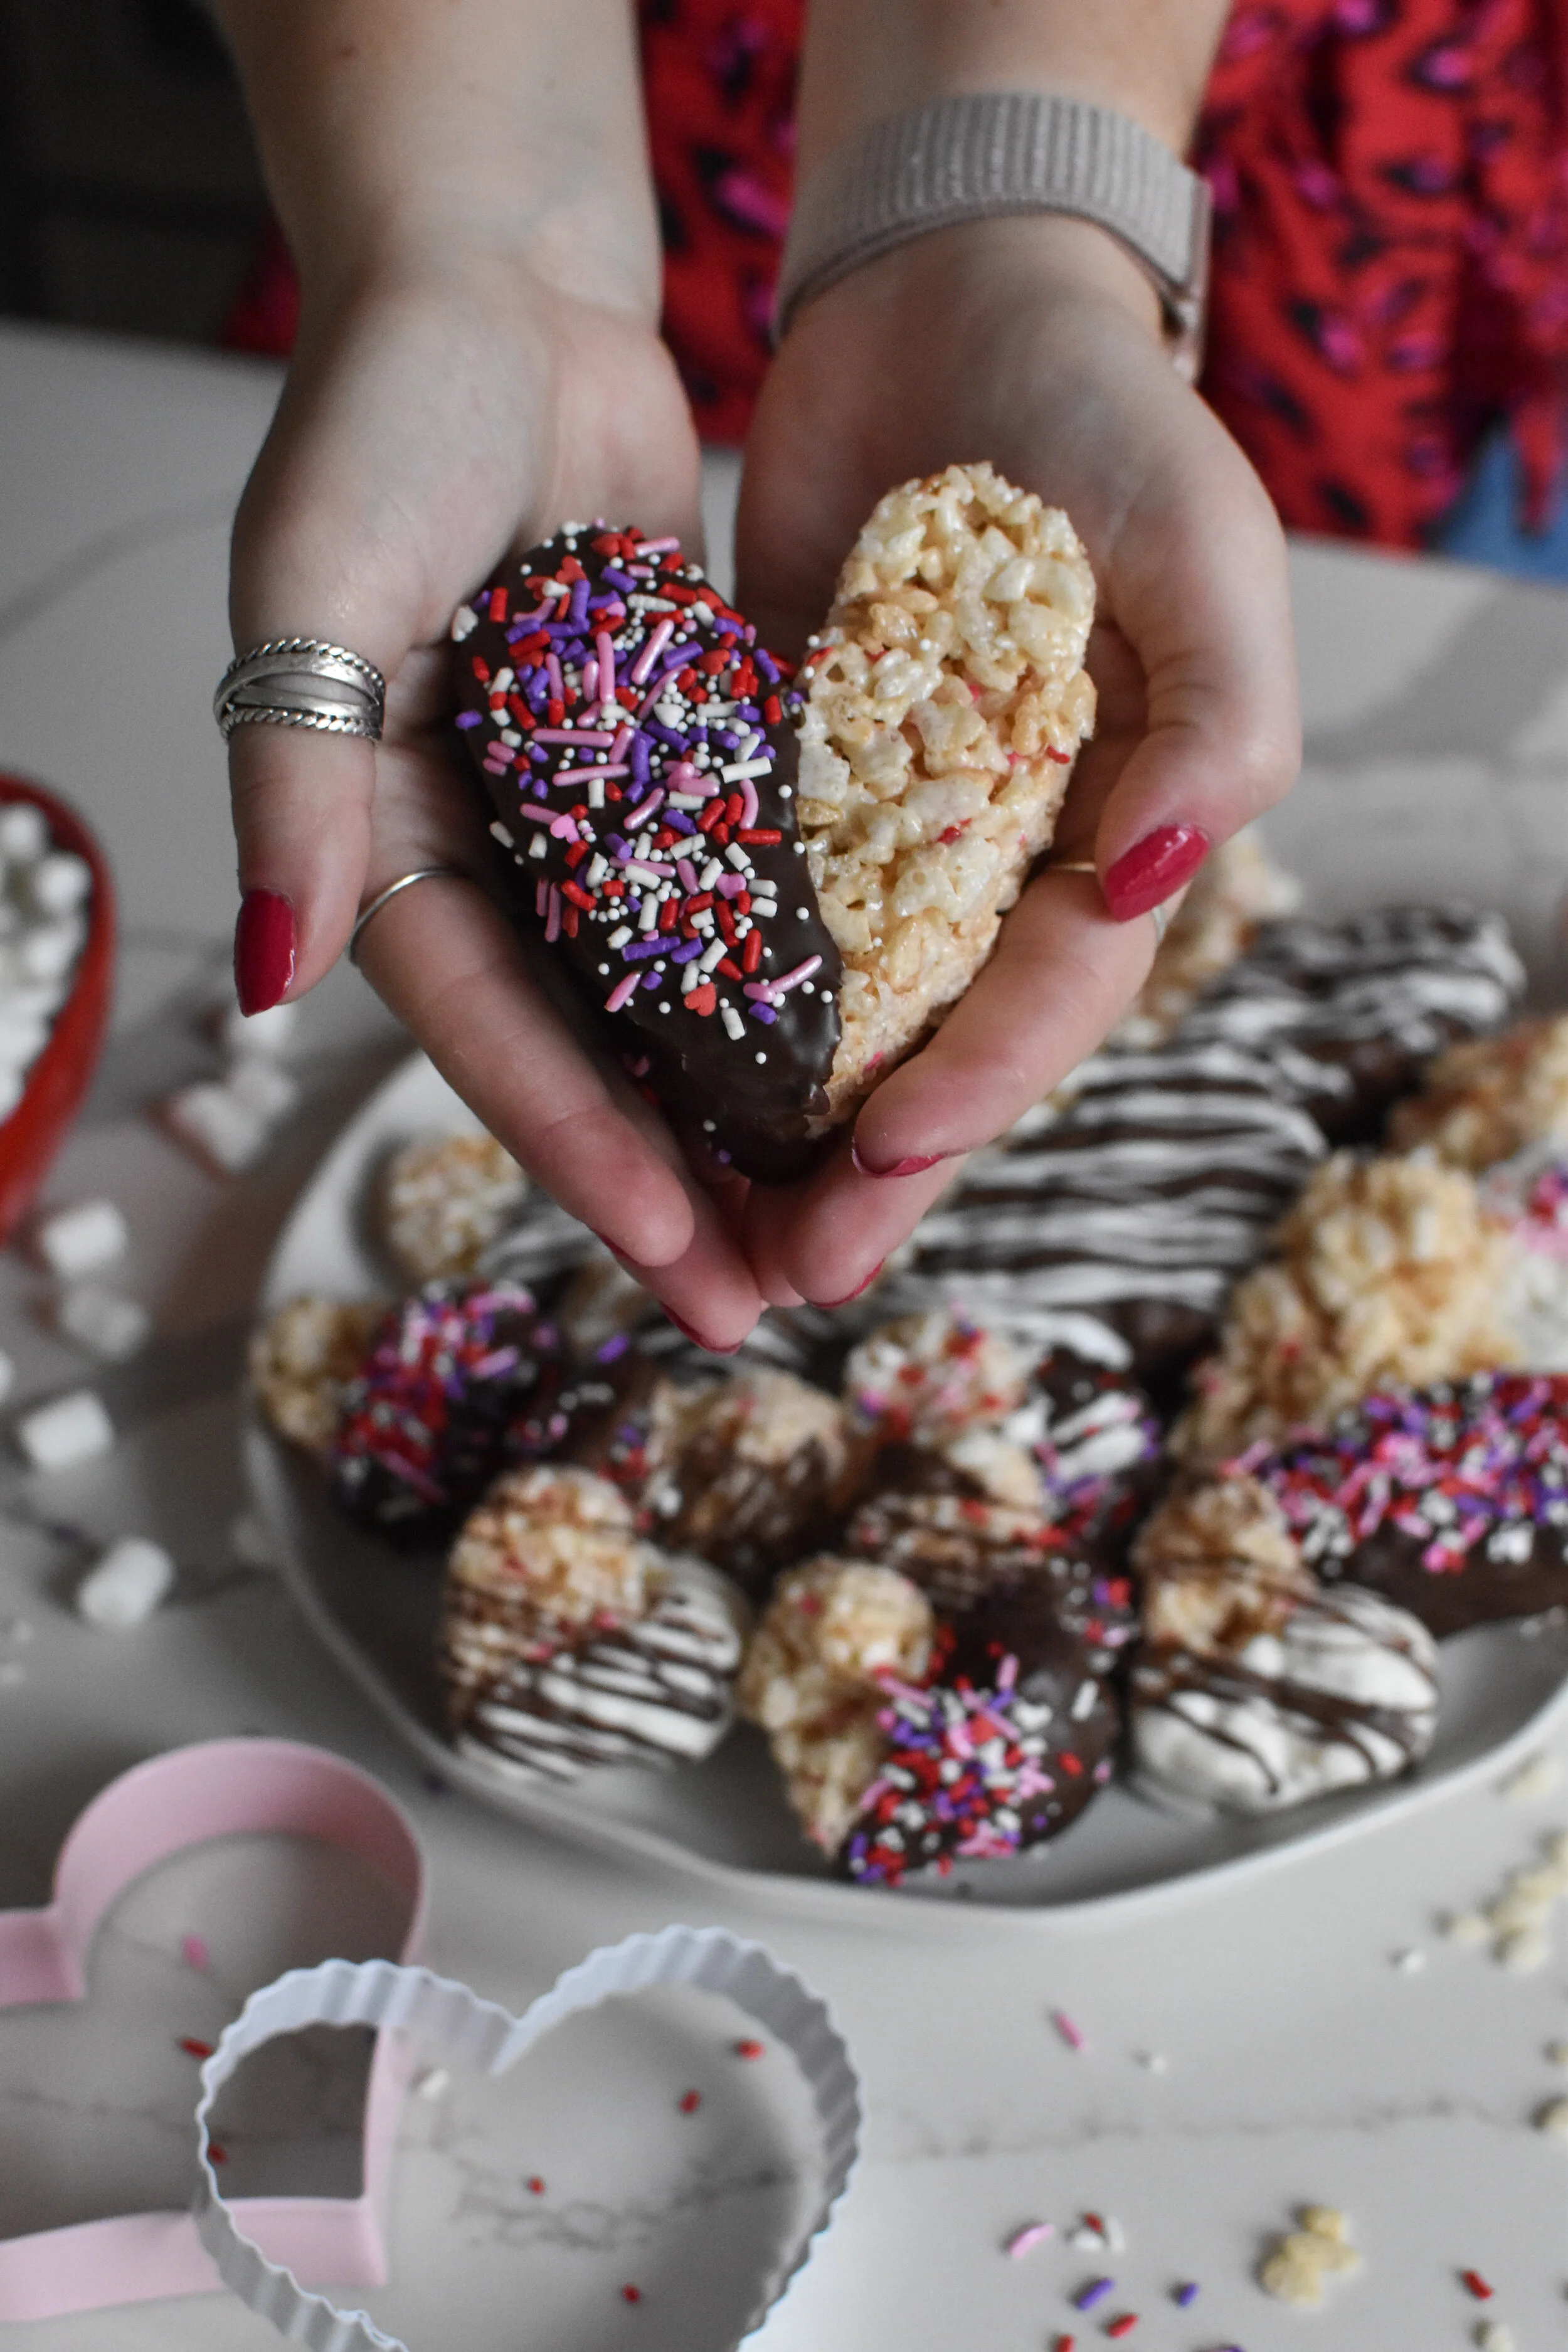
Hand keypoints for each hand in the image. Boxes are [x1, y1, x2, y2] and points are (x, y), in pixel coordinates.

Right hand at [227, 248, 767, 1347]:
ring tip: (834, 1220)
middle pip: (584, 1048)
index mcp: (382, 837)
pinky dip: (790, 978)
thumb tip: (259, 977)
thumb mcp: (315, 585)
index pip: (486, 1028)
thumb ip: (290, 781)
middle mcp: (485, 851)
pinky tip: (870, 1057)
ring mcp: (583, 820)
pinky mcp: (669, 768)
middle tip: (767, 1298)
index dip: (577, 1144)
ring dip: (743, 1111)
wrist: (498, 287)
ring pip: (669, 1000)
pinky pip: (734, 896)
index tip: (676, 1249)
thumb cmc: (384, 413)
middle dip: (673, 1177)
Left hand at [733, 216, 1299, 1307]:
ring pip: (834, 1020)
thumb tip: (1149, 879)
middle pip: (937, 1045)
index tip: (882, 1150)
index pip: (1049, 989)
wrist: (956, 308)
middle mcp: (999, 864)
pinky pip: (744, 922)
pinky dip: (701, 1011)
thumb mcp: (1202, 549)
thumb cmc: (1108, 420)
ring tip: (704, 1242)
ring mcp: (888, 839)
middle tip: (785, 1279)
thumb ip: (1217, 720)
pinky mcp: (785, 793)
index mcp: (1111, 833)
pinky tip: (639, 1089)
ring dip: (775, 1136)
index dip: (976, 1078)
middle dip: (867, 1169)